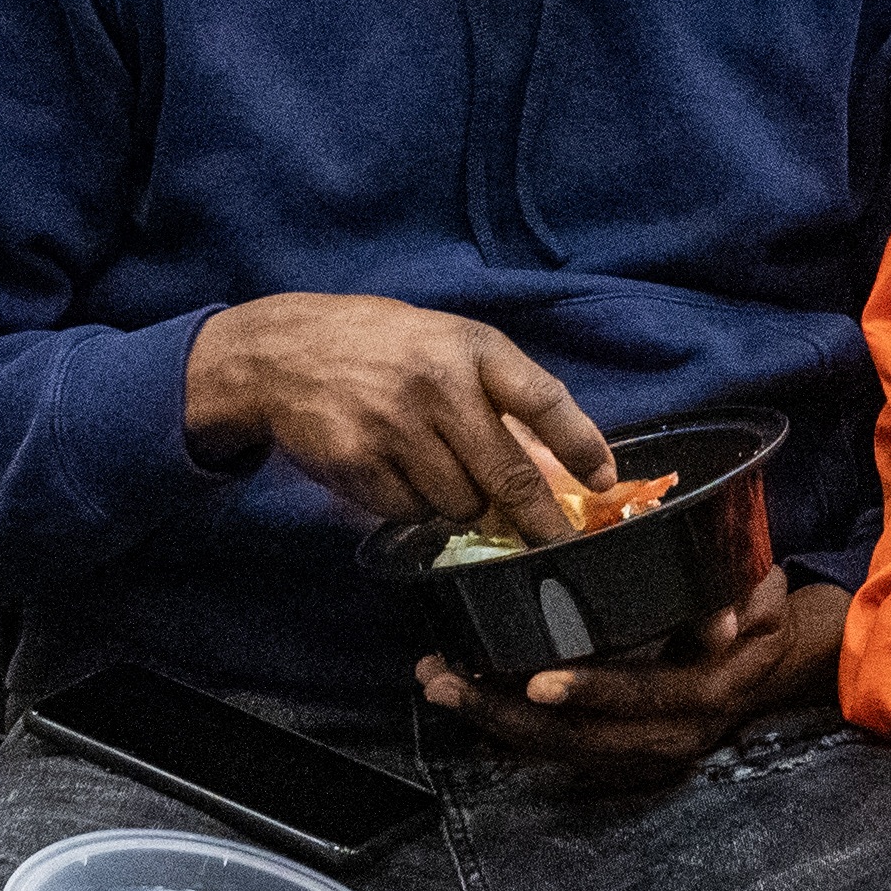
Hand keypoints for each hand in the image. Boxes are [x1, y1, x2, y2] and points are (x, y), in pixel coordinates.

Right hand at [187, 294, 613, 545]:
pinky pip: (409, 512)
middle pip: (509, 476)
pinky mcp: (358, 462)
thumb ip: (496, 394)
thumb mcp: (445, 345)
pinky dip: (412, 506)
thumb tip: (558, 466)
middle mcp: (438, 385)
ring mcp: (396, 426)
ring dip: (462, 507)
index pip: (544, 400)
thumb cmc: (382, 347)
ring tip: (438, 473)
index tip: (607, 482)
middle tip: (558, 545)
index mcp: (471, 348)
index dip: (582, 445)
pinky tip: (394, 473)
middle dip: (540, 522)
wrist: (284, 351)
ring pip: (460, 505)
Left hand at [421, 570, 842, 780]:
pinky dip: (508, 731)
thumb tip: (726, 619)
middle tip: (444, 679)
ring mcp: (639, 756)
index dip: (590, 691)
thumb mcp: (760, 600)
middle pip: (577, 739)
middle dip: (505, 713)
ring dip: (493, 722)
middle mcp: (666, 739)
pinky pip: (556, 750)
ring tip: (438, 684)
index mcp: (701, 698)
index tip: (534, 680)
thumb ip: (739, 602)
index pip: (640, 697)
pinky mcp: (617, 756)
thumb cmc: (759, 617)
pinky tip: (464, 703)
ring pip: (558, 750)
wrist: (775, 668)